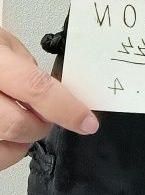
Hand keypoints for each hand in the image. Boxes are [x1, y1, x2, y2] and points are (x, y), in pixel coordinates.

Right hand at [0, 26, 98, 172]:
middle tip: (44, 115)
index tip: (87, 121)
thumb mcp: (3, 43)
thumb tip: (55, 91)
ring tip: (20, 123)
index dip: (66, 108)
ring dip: (21, 142)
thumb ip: (27, 67)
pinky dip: (6, 150)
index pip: (35, 88)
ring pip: (4, 150)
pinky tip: (5, 134)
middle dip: (41, 125)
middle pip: (19, 124)